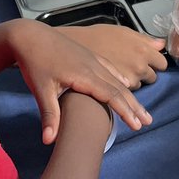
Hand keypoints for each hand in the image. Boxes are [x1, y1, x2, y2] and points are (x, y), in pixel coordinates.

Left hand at [8, 20, 151, 143]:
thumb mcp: (40, 90)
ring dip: (130, 94)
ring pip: (116, 78)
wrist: (30, 36)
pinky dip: (120, 79)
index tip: (136, 126)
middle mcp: (93, 66)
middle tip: (148, 121)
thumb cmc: (35, 63)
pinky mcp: (88, 55)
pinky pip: (110, 68)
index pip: (110, 95)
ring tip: (141, 109)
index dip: (124, 111)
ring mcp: (92, 59)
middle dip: (134, 105)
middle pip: (119, 88)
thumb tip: (49, 142)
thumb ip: (49, 115)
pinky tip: (126, 84)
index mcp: (84, 75)